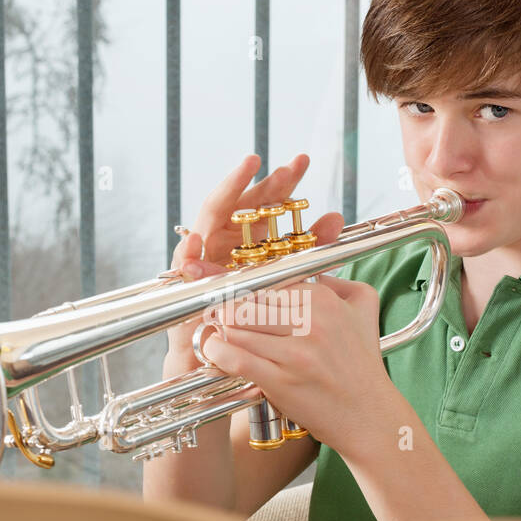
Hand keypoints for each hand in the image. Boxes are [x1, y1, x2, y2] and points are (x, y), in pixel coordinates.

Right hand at [165, 152, 343, 376]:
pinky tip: (197, 239)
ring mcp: (205, 255)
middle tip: (279, 165)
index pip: (266, 203)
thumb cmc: (255, 319)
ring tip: (244, 173)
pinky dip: (189, 250)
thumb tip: (336, 218)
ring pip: (211, 218)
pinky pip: (184, 262)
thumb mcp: (287, 280)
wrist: (226, 359)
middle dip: (260, 182)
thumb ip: (308, 250)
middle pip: (240, 203)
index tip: (302, 161)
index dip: (282, 182)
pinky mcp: (186, 280)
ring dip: (226, 193)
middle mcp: (227, 241)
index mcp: (250, 239)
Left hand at [201, 272, 397, 457]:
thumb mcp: (363, 307)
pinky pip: (237, 358)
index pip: (267, 282)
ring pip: (237, 326)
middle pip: (246, 301)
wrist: (368, 413)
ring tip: (218, 333)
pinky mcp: (281, 380)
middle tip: (220, 315)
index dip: (247, 290)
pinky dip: (218, 352)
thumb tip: (305, 271)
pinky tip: (216, 350)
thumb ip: (337, 281)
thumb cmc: (362, 363)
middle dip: (229, 307)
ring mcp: (295, 352)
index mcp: (324, 299)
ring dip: (222, 329)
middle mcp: (310, 321)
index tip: (237, 298)